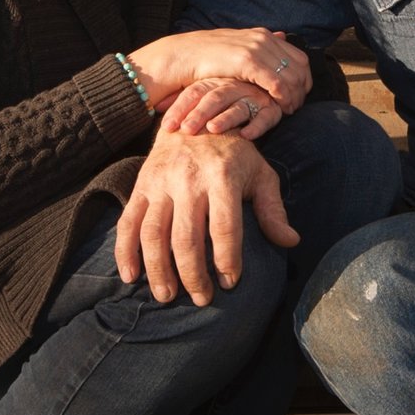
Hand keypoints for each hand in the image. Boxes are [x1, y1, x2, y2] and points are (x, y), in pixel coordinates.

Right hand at [115, 128, 298, 306]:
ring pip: (153, 234)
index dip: (227, 259)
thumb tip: (290, 241)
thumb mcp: (260, 173)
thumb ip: (273, 209)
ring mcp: (160, 183)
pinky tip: (129, 277)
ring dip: (158, 270)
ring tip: (167, 296)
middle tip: (201, 299)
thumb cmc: (234, 152)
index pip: (225, 227)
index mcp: (222, 176)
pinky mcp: (140, 186)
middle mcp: (188, 179)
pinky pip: (127, 223)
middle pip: (187, 237)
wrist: (194, 114)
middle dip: (193, 275)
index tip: (230, 283)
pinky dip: (125, 252)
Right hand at [127, 30, 308, 110]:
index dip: (304, 78)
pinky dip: (283, 97)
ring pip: (291, 76)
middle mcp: (263, 38)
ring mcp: (256, 48)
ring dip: (294, 96)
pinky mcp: (248, 61)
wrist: (180, 56)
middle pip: (300, 66)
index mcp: (262, 35)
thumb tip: (281, 35)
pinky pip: (277, 83)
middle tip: (296, 107)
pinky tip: (278, 108)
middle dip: (302, 89)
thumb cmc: (206, 59)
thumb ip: (260, 46)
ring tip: (287, 111)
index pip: (299, 57)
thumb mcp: (237, 49)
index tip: (300, 95)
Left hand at [162, 76, 284, 138]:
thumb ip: (182, 100)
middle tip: (187, 130)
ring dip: (226, 118)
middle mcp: (231, 87)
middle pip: (213, 99)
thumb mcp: (202, 94)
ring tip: (213, 128)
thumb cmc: (223, 95)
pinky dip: (256, 126)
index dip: (179, 109)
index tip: (167, 127)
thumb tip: (156, 104)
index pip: (192, 94)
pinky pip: (264, 117)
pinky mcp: (270, 107)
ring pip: (237, 107)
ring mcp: (251, 96)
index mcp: (213, 82)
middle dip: (199, 115)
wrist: (258, 83)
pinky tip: (245, 135)